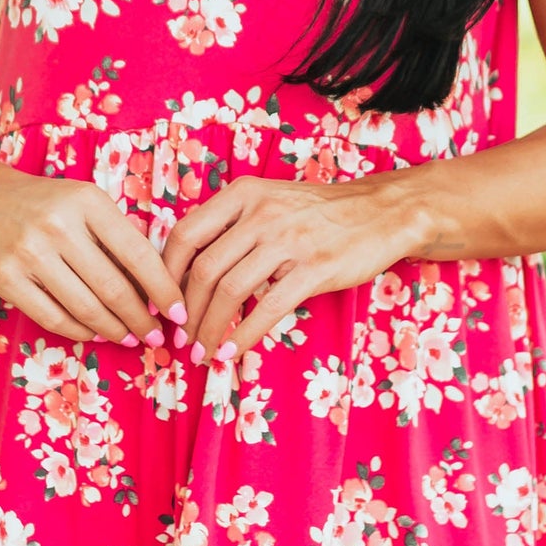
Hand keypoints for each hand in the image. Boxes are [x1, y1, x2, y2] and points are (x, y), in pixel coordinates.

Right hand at [0, 162, 186, 347]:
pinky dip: (79, 331)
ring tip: (129, 338)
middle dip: (141, 320)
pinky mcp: (5, 278)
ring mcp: (29, 254)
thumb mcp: (85, 203)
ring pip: (85, 308)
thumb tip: (158, 288)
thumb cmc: (45, 204)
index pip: (138, 255)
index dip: (164, 290)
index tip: (179, 313)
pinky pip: (53, 317)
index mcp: (87, 202)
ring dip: (114, 330)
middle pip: (113, 288)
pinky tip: (94, 333)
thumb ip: (118, 236)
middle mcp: (58, 226)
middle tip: (155, 337)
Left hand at [160, 173, 418, 363]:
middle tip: (180, 339)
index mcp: (243, 194)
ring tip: (202, 351)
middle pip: (202, 268)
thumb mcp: (270, 201)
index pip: (184, 234)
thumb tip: (188, 271)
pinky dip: (243, 335)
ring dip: (208, 329)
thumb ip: (233, 226)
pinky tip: (231, 352)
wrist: (383, 212)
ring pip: (229, 290)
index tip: (161, 304)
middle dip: (184, 312)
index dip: (165, 275)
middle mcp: (261, 213)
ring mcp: (288, 240)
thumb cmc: (320, 213)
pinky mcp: (314, 269)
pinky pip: (267, 308)